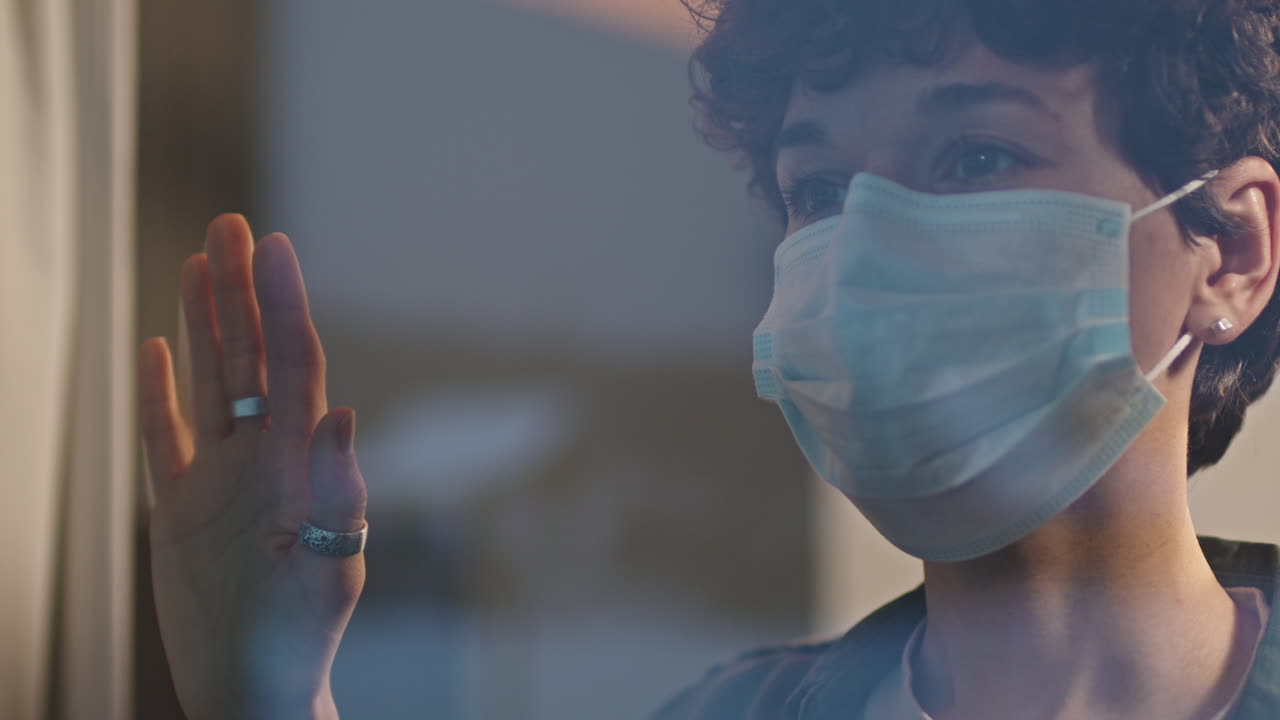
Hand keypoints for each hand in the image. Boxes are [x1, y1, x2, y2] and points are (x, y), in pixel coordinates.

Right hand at [137, 214, 366, 719]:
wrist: (253, 686)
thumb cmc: (302, 636)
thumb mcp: (329, 566)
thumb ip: (337, 491)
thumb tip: (343, 414)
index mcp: (301, 463)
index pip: (294, 366)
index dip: (284, 304)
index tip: (276, 245)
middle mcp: (262, 457)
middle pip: (250, 357)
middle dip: (242, 292)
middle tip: (234, 225)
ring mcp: (219, 478)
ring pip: (210, 381)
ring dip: (204, 321)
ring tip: (202, 262)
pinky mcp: (179, 507)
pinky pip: (164, 435)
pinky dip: (158, 391)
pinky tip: (155, 347)